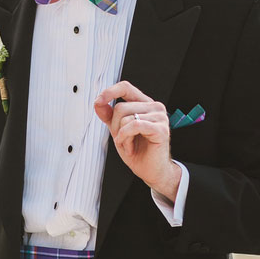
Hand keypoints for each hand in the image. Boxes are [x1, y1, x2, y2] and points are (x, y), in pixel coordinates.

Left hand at [94, 80, 180, 201]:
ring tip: (129, 145)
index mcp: (144, 104)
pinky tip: (131, 148)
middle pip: (120, 107)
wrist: (151, 171)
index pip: (125, 87)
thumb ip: (109, 115)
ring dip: (121, 136)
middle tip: (122, 140)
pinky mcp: (161, 129)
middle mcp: (154, 107)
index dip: (110, 92)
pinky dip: (126, 139)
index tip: (98, 101)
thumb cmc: (138, 151)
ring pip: (126, 118)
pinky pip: (134, 126)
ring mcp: (159, 117)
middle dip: (115, 127)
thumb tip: (98, 102)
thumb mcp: (118, 130)